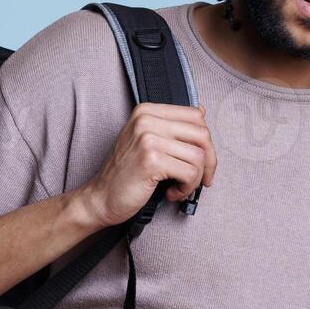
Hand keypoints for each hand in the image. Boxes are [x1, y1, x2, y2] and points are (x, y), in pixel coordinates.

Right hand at [73, 103, 216, 228]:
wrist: (101, 198)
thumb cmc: (126, 174)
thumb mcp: (145, 141)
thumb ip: (170, 127)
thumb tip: (201, 111)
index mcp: (147, 111)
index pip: (196, 116)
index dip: (206, 142)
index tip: (203, 161)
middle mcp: (147, 120)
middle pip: (202, 134)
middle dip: (209, 162)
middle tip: (201, 179)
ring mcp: (148, 138)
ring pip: (198, 156)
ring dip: (195, 179)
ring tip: (179, 188)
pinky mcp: (151, 160)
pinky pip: (189, 173)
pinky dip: (186, 189)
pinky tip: (172, 193)